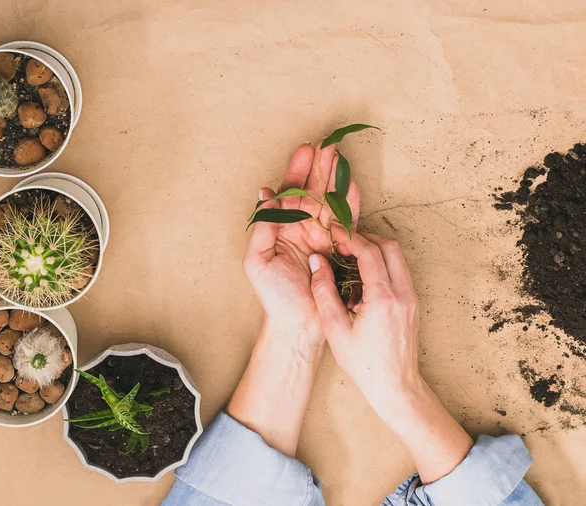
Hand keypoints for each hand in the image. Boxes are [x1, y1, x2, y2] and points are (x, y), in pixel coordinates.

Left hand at [243, 143, 359, 348]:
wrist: (298, 323)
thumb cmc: (275, 296)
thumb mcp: (258, 259)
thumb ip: (263, 226)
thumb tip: (264, 193)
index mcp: (283, 228)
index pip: (291, 194)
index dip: (298, 171)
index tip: (306, 150)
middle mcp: (303, 229)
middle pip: (313, 191)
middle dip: (321, 167)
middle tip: (329, 144)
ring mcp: (322, 237)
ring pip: (331, 201)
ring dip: (336, 178)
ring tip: (341, 156)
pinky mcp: (339, 248)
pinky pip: (346, 221)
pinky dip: (351, 203)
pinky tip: (352, 184)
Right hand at [308, 229, 420, 415]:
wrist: (394, 385)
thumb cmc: (363, 362)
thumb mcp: (334, 328)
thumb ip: (323, 291)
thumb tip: (316, 261)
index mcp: (383, 298)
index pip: (370, 252)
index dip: (350, 238)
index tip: (334, 234)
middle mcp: (403, 293)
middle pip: (389, 246)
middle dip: (365, 238)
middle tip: (343, 243)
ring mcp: (411, 297)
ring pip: (397, 257)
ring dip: (374, 250)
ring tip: (350, 258)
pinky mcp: (412, 302)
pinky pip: (399, 271)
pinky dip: (382, 264)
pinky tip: (362, 277)